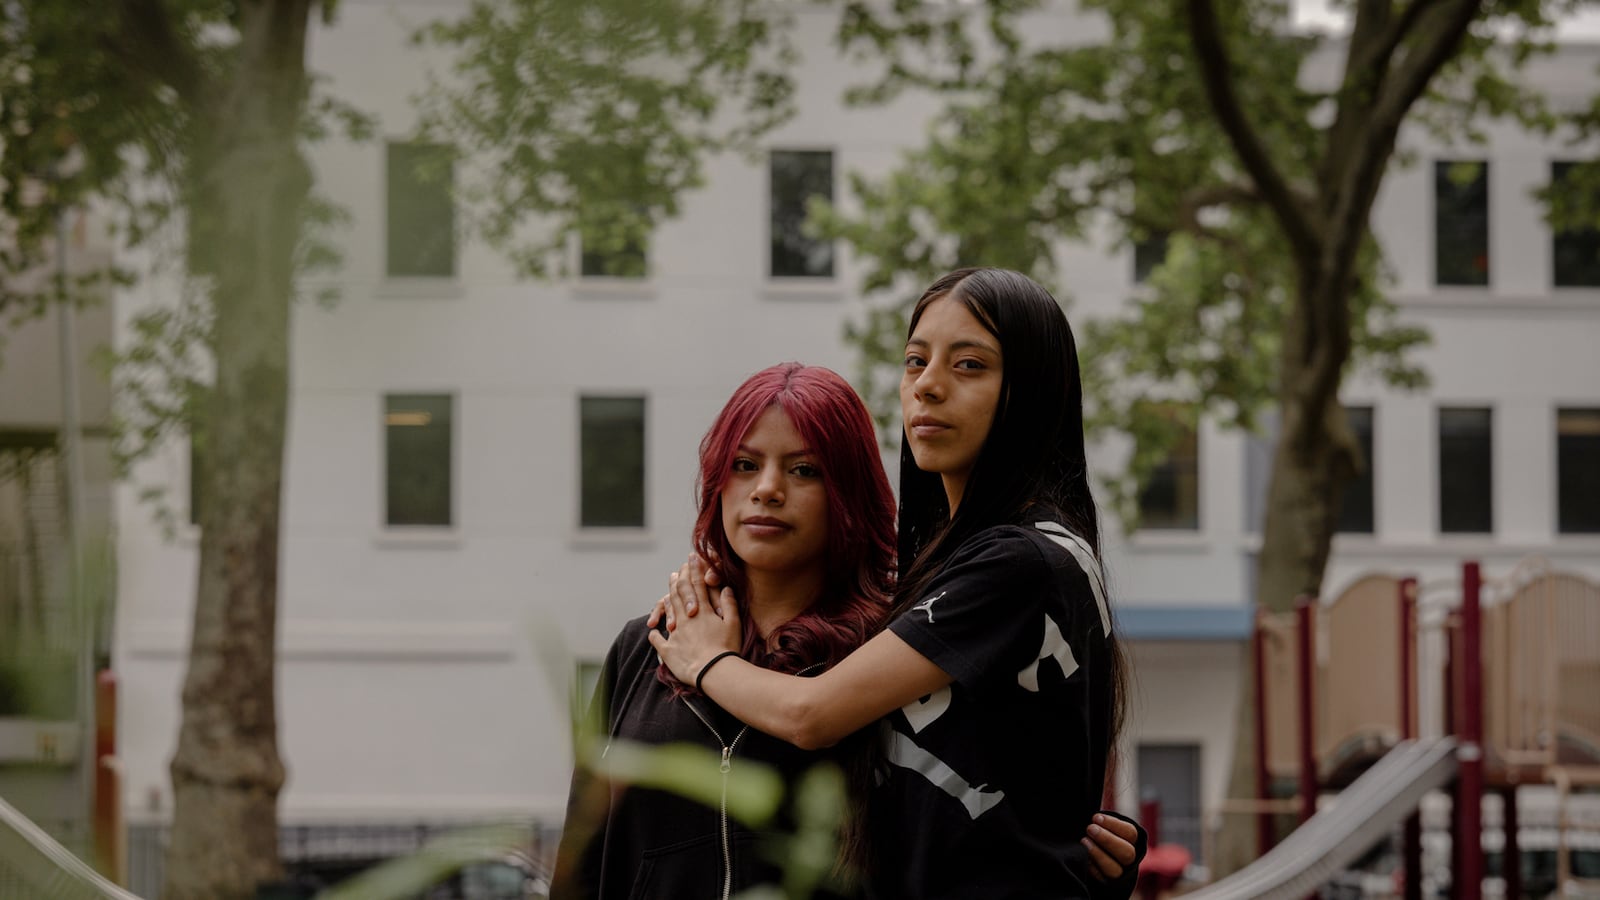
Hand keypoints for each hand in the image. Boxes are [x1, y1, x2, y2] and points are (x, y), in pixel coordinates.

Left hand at [646, 557, 742, 684]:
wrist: (713, 671)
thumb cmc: (727, 649)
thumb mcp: (733, 624)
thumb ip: (728, 604)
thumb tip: (725, 588)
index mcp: (703, 612)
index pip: (698, 586)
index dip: (695, 570)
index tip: (692, 558)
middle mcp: (687, 619)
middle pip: (680, 595)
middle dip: (679, 581)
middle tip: (676, 572)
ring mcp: (676, 633)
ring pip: (669, 611)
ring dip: (668, 599)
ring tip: (668, 592)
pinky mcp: (669, 650)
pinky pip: (658, 640)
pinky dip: (655, 634)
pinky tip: (653, 629)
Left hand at [1082, 813, 1138, 881]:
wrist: (1089, 857)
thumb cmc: (1096, 831)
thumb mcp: (1102, 823)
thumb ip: (1100, 819)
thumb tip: (1094, 815)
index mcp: (1131, 841)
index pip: (1130, 832)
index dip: (1113, 824)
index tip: (1095, 818)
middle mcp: (1129, 858)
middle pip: (1127, 853)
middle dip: (1107, 840)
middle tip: (1089, 829)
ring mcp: (1120, 873)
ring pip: (1115, 870)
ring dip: (1098, 854)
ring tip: (1084, 842)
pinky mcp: (1106, 883)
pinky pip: (1101, 879)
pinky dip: (1091, 868)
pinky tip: (1083, 857)